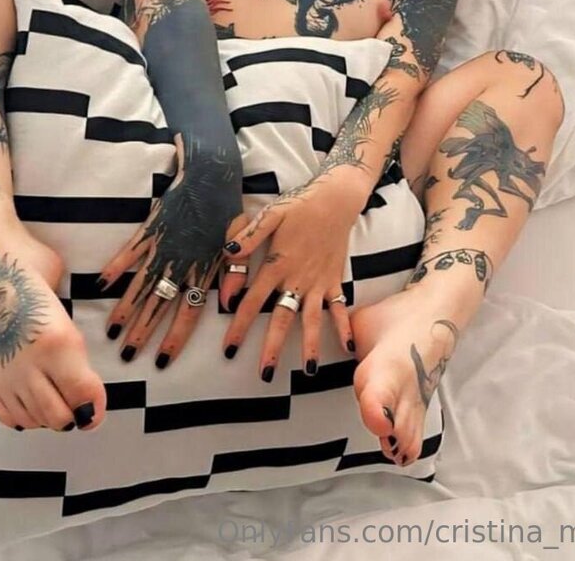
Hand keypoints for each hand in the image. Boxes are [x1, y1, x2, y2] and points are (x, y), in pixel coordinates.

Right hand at [98, 141, 246, 364]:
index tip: (162, 360)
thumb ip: (235, 276)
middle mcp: (180, 263)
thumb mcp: (243, 244)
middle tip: (127, 355)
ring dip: (126, 310)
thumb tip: (228, 306)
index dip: (175, 337)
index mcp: (204, 269)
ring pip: (141, 285)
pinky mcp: (150, 229)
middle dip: (143, 332)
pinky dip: (115, 269)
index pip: (188, 311)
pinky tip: (101, 286)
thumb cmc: (229, 209)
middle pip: (159, 305)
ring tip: (113, 332)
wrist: (210, 174)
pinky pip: (129, 253)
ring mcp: (162, 247)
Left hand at [218, 180, 358, 379]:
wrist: (335, 200)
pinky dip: (343, 327)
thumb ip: (249, 235)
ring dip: (310, 346)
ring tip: (307, 371)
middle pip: (282, 319)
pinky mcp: (334, 280)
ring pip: (312, 320)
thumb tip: (227, 252)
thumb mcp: (271, 214)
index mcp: (277, 265)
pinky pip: (340, 308)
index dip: (240, 325)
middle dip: (272, 348)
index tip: (230, 348)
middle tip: (264, 374)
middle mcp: (297, 278)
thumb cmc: (299, 206)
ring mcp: (318, 282)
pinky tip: (348, 348)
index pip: (253, 302)